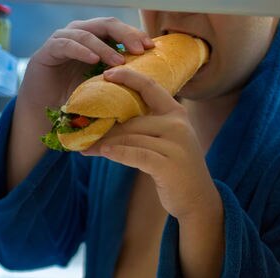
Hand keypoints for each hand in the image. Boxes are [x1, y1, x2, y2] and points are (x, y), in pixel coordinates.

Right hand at [20, 19, 153, 110]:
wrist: (44, 107)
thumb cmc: (74, 95)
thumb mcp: (101, 85)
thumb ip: (119, 77)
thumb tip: (148, 80)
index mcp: (95, 38)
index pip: (118, 29)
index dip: (135, 34)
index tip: (151, 47)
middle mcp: (80, 33)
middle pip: (106, 24)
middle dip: (125, 35)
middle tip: (139, 50)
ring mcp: (63, 39)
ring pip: (87, 33)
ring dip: (104, 47)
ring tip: (118, 61)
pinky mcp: (49, 50)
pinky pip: (66, 44)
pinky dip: (81, 50)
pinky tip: (92, 60)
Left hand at [83, 66, 225, 277]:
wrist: (198, 200)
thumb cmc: (176, 169)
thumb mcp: (165, 142)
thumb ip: (146, 129)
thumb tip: (108, 123)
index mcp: (176, 113)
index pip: (150, 87)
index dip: (128, 77)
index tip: (106, 74)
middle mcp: (177, 124)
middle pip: (132, 119)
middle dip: (105, 125)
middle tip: (82, 129)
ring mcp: (175, 144)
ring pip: (130, 137)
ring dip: (105, 142)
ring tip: (85, 147)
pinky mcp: (168, 165)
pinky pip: (136, 154)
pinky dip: (118, 153)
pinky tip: (103, 151)